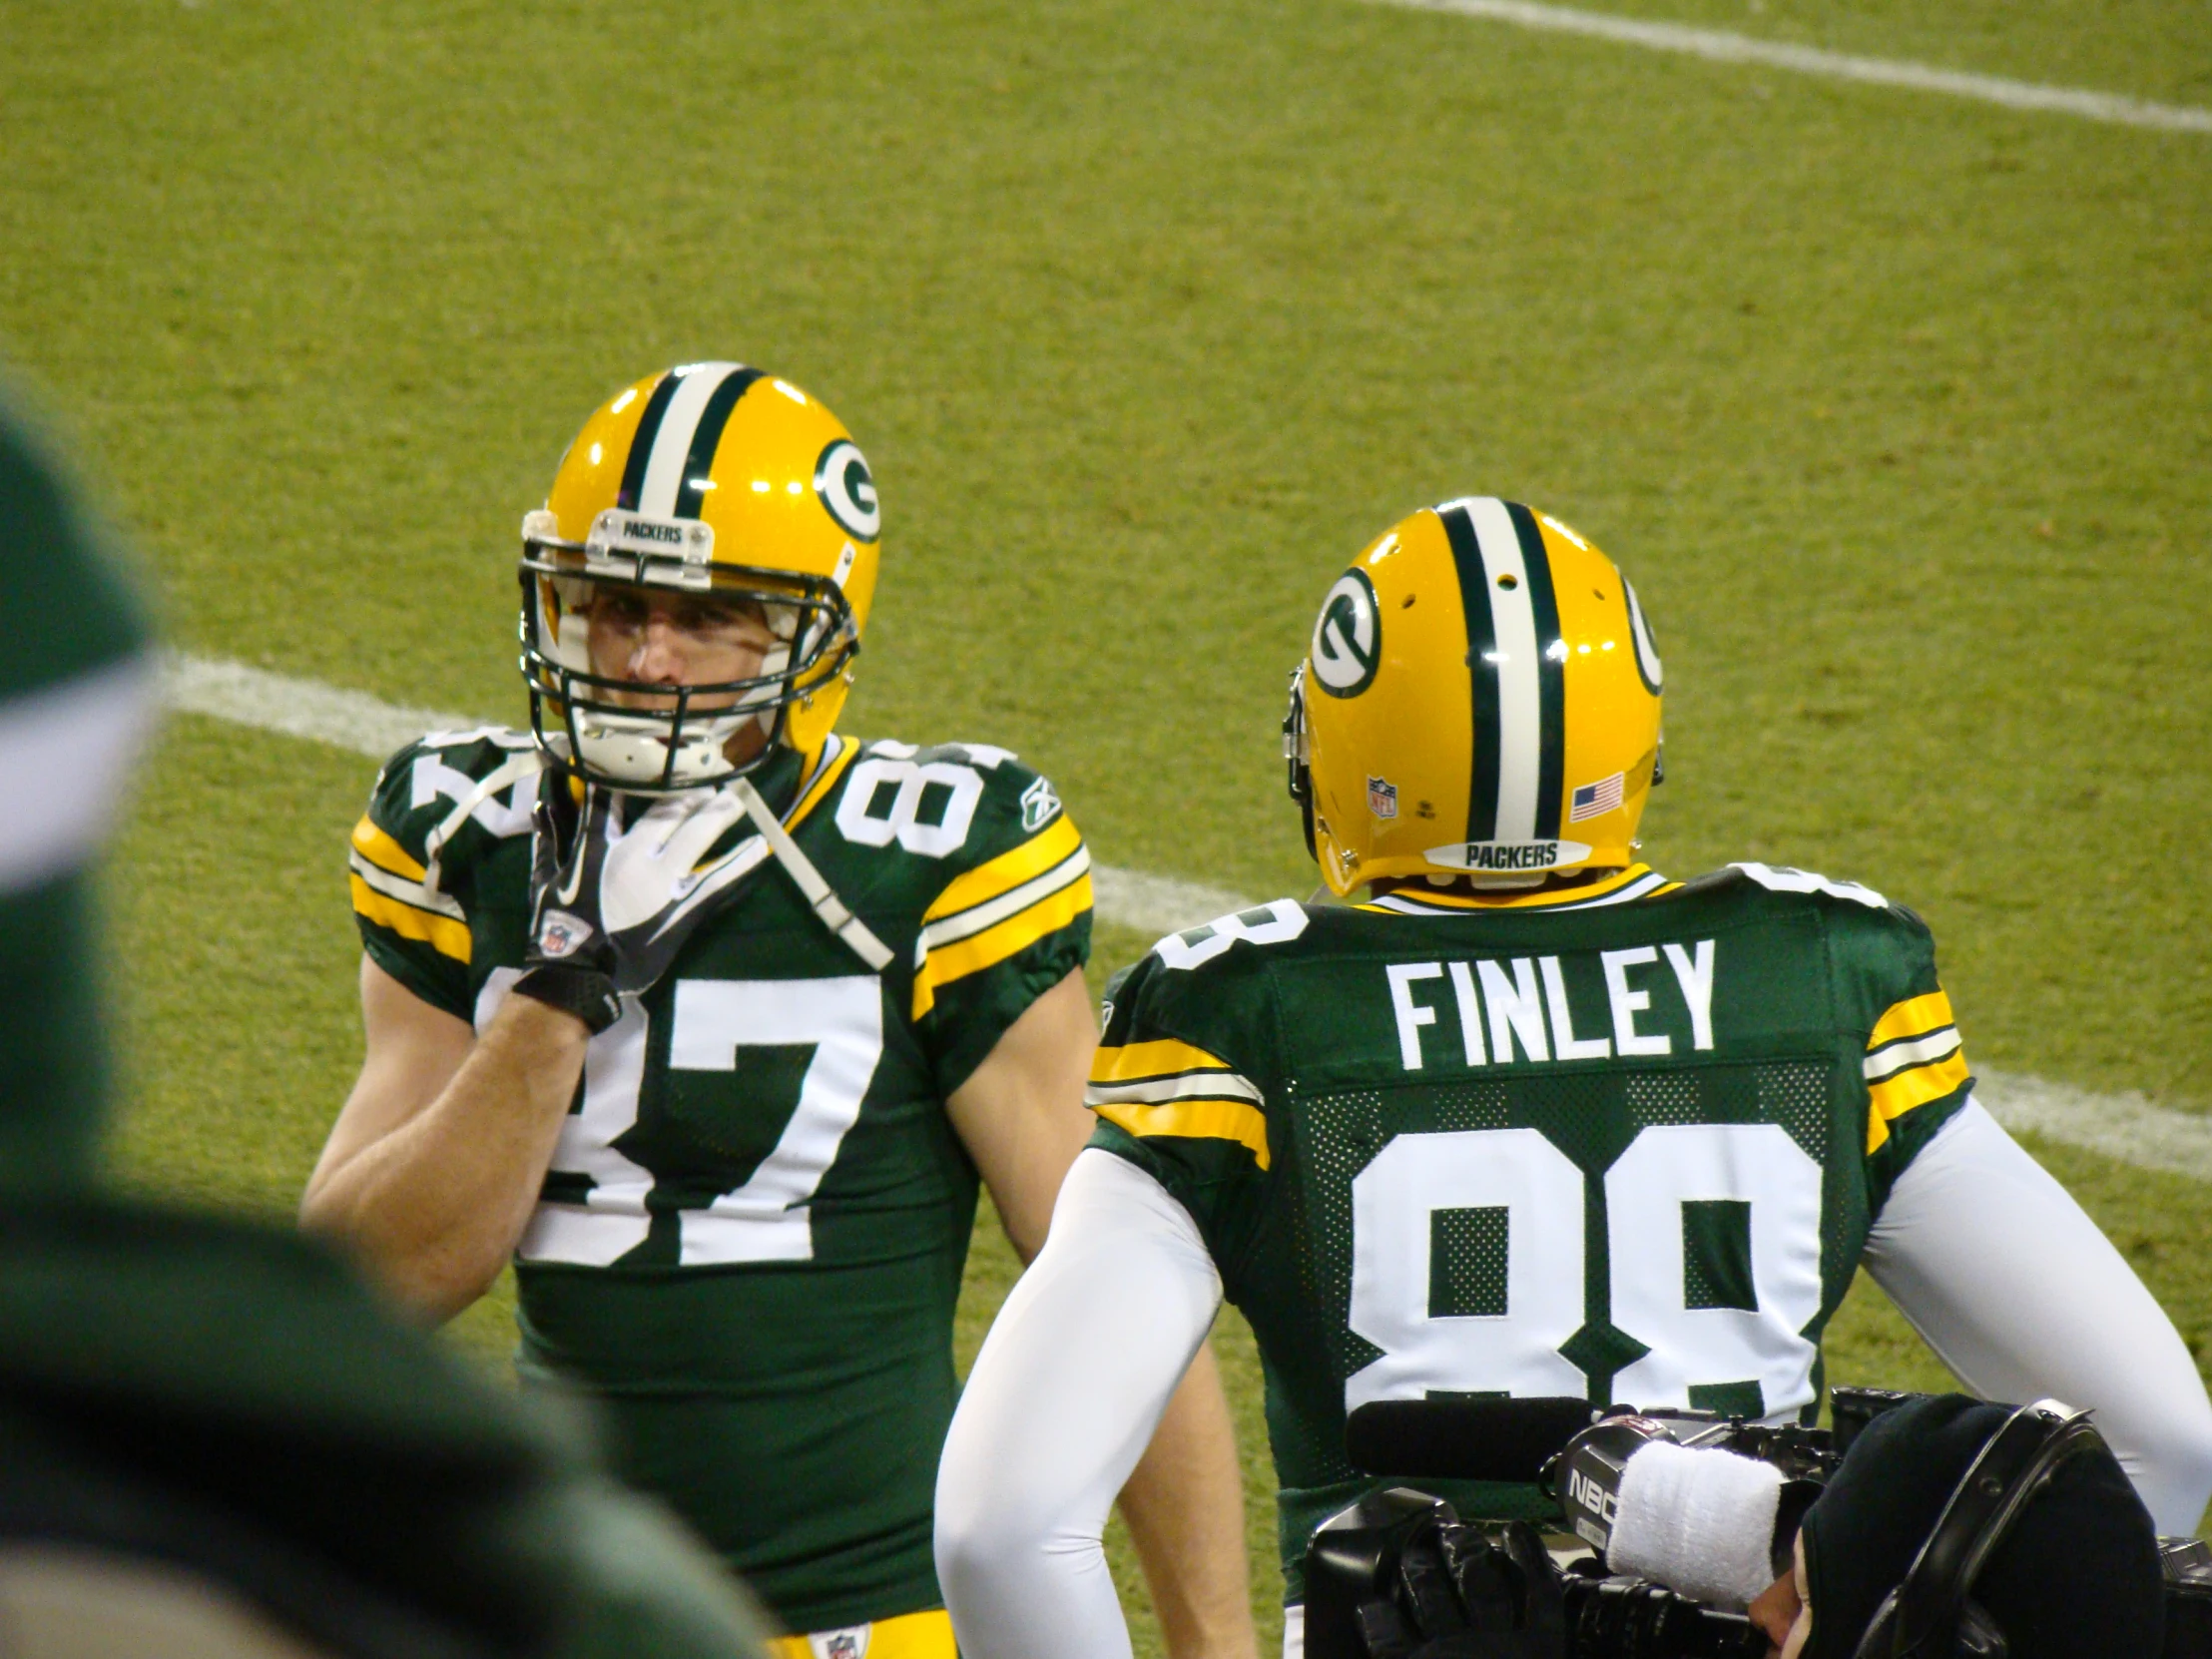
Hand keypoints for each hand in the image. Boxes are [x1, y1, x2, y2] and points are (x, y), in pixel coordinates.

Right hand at [519, 780, 762, 1025]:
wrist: (579, 976)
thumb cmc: (557, 932)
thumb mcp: (544, 883)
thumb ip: (547, 843)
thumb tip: (542, 806)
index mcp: (599, 847)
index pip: (613, 800)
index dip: (631, 775)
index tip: (649, 756)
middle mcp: (636, 856)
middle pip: (667, 811)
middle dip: (688, 791)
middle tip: (709, 775)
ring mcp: (664, 881)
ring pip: (697, 835)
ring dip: (718, 814)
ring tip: (737, 797)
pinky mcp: (684, 907)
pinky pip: (718, 881)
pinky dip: (742, 863)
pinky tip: (762, 846)